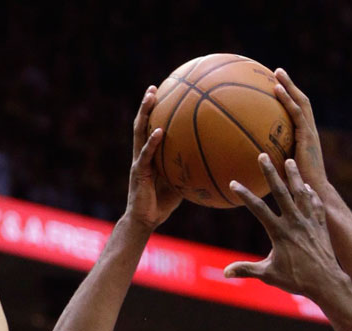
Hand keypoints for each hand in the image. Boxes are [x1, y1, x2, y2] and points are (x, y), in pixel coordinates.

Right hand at [124, 87, 181, 229]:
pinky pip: (146, 154)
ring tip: (151, 97)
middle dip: (146, 105)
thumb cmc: (162, 203)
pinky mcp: (138, 172)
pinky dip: (152, 142)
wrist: (145, 220)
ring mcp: (138, 162)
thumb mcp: (180, 182)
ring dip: (144, 113)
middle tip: (153, 87)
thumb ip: (189, 169)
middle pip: (141, 124)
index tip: (162, 94)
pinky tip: (159, 131)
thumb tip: (213, 162)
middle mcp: (141, 154)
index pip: (149, 128)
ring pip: (139, 132)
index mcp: (149, 155)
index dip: (153, 112)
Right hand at [224, 156, 346, 297]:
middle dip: (270, 173)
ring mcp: (310, 222)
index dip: (245, 195)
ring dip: (295, 176)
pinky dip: (311, 194)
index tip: (234, 183)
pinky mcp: (321, 225)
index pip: (258, 209)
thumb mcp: (269, 276)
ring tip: (290, 161)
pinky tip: (307, 188)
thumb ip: (246, 270)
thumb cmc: (297, 280)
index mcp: (280, 232)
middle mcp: (295, 222)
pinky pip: (316, 204)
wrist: (327, 283)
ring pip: (301, 193)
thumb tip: (225, 273)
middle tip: (263, 155)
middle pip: (281, 192)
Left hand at [273, 69, 328, 194]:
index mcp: (305, 139)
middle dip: (290, 86)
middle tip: (278, 72)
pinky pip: (297, 114)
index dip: (290, 99)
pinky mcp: (307, 137)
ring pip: (301, 103)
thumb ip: (268, 162)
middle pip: (302, 102)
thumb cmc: (296, 189)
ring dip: (290, 86)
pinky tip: (276, 90)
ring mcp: (310, 134)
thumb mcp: (280, 172)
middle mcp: (309, 132)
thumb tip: (247, 162)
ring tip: (278, 72)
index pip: (299, 113)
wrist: (313, 195)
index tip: (277, 87)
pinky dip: (288, 99)